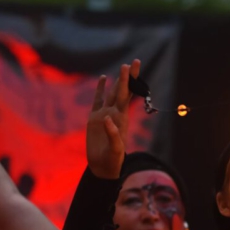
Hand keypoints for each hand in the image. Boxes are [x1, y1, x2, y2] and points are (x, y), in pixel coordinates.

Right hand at [86, 59, 140, 178]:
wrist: (103, 166)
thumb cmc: (113, 160)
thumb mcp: (115, 150)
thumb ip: (113, 135)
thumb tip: (107, 118)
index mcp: (122, 118)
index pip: (127, 95)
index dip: (131, 81)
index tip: (135, 67)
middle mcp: (115, 113)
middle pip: (122, 91)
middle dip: (128, 77)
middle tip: (134, 62)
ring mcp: (105, 114)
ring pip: (111, 93)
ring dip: (117, 81)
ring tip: (123, 67)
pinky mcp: (94, 118)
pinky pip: (98, 100)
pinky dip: (101, 89)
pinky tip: (104, 78)